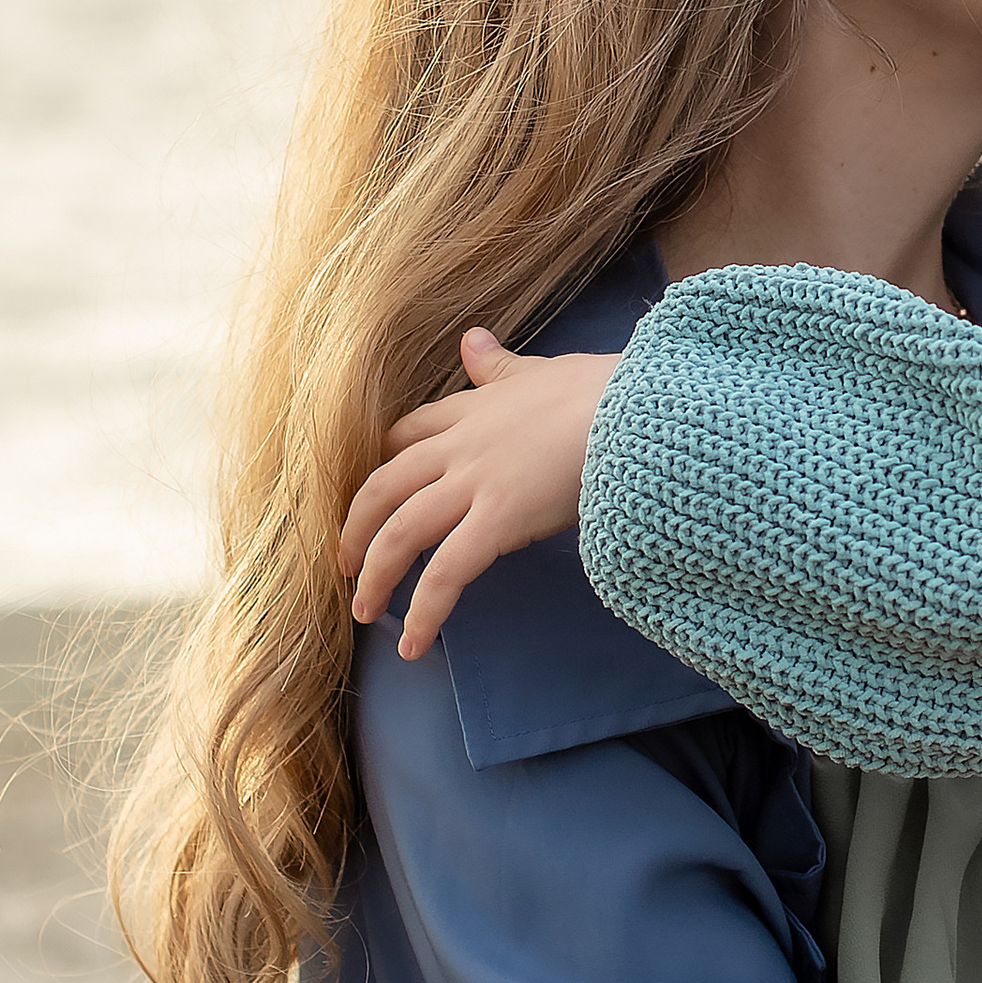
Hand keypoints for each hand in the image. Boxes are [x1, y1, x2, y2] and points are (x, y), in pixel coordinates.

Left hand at [339, 335, 618, 659]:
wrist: (636, 407)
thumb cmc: (602, 390)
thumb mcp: (540, 369)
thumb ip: (500, 365)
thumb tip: (471, 337)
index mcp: (470, 410)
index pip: (406, 436)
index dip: (382, 466)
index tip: (374, 495)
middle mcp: (459, 447)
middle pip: (382, 488)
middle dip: (356, 529)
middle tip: (345, 563)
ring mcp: (474, 484)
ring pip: (399, 533)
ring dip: (375, 577)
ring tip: (365, 611)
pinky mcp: (498, 520)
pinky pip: (445, 574)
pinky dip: (424, 613)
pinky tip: (413, 644)